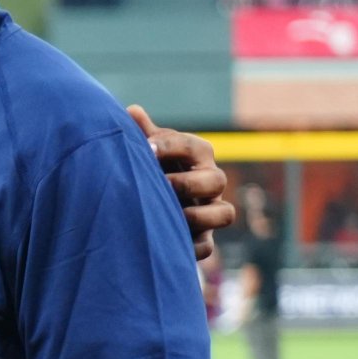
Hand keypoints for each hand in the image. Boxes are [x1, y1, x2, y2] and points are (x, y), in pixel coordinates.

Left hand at [134, 107, 232, 294]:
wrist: (148, 199)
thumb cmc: (149, 165)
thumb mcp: (146, 148)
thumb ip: (142, 134)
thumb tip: (133, 111)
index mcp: (196, 156)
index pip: (194, 147)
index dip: (172, 147)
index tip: (147, 150)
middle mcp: (209, 182)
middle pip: (217, 181)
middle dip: (188, 184)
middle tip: (160, 187)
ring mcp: (209, 211)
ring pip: (225, 214)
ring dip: (199, 216)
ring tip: (170, 216)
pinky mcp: (201, 238)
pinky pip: (207, 247)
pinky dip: (190, 247)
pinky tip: (167, 243)